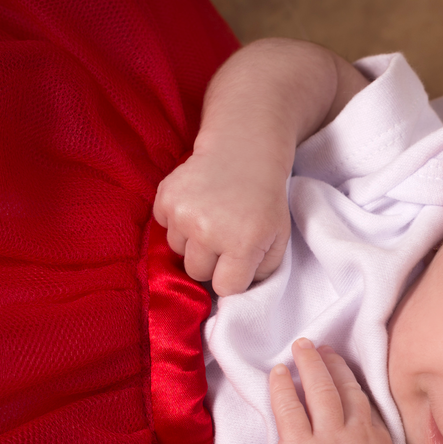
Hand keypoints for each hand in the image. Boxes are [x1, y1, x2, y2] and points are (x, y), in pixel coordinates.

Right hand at [153, 142, 292, 295]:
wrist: (243, 152)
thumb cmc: (265, 199)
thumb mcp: (278, 238)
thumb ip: (263, 271)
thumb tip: (238, 292)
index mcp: (241, 244)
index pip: (224, 287)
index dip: (231, 278)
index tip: (236, 264)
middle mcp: (208, 231)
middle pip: (196, 272)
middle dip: (210, 262)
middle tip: (223, 239)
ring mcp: (183, 214)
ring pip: (178, 251)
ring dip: (192, 241)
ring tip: (211, 218)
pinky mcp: (165, 198)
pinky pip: (164, 227)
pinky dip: (177, 221)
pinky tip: (197, 205)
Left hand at [269, 339, 394, 443]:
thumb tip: (356, 432)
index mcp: (380, 441)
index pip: (364, 401)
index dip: (351, 380)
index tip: (341, 369)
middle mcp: (358, 433)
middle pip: (345, 387)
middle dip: (332, 363)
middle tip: (320, 347)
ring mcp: (329, 438)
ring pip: (320, 388)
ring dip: (310, 363)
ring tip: (300, 347)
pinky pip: (289, 407)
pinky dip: (283, 386)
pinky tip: (278, 373)